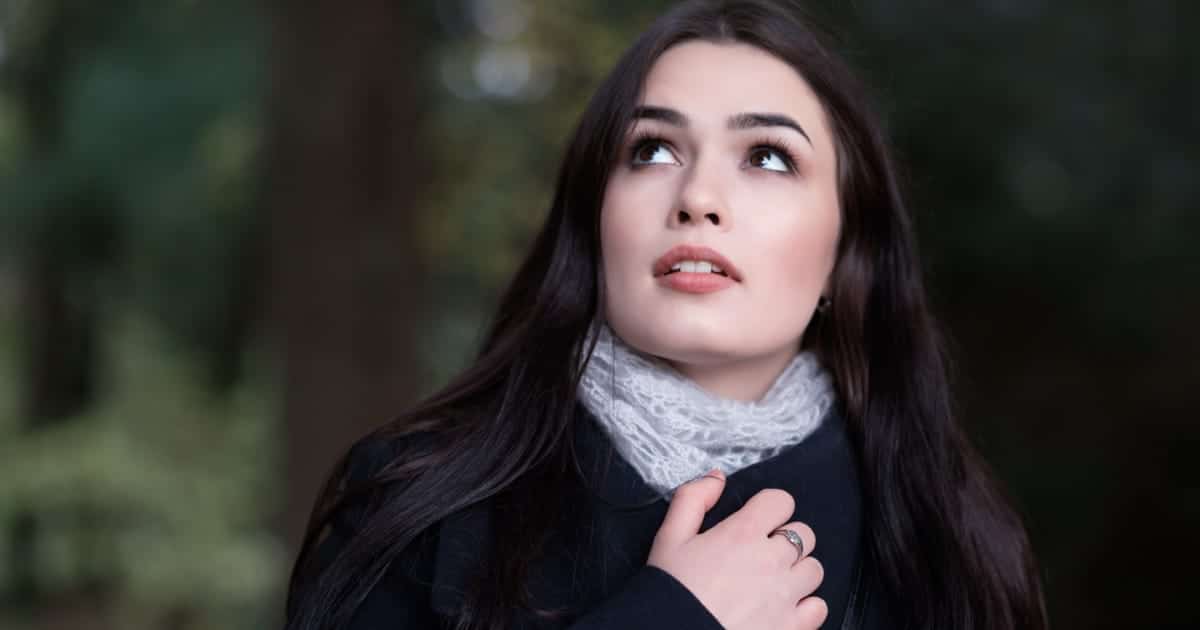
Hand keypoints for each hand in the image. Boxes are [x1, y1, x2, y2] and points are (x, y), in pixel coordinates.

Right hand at [647, 470, 826, 629]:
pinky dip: (805, 607)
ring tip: (772, 583)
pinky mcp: (791, 626)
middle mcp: (771, 561)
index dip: (769, 508)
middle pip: (803, 534)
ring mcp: (785, 595)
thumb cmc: (670, 591)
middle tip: (762, 555)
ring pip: (814, 569)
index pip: (781, 501)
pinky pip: (818, 607)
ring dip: (796, 572)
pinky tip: (783, 609)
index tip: (758, 522)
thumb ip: (692, 499)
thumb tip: (716, 478)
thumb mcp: (669, 538)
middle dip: (785, 540)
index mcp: (743, 534)